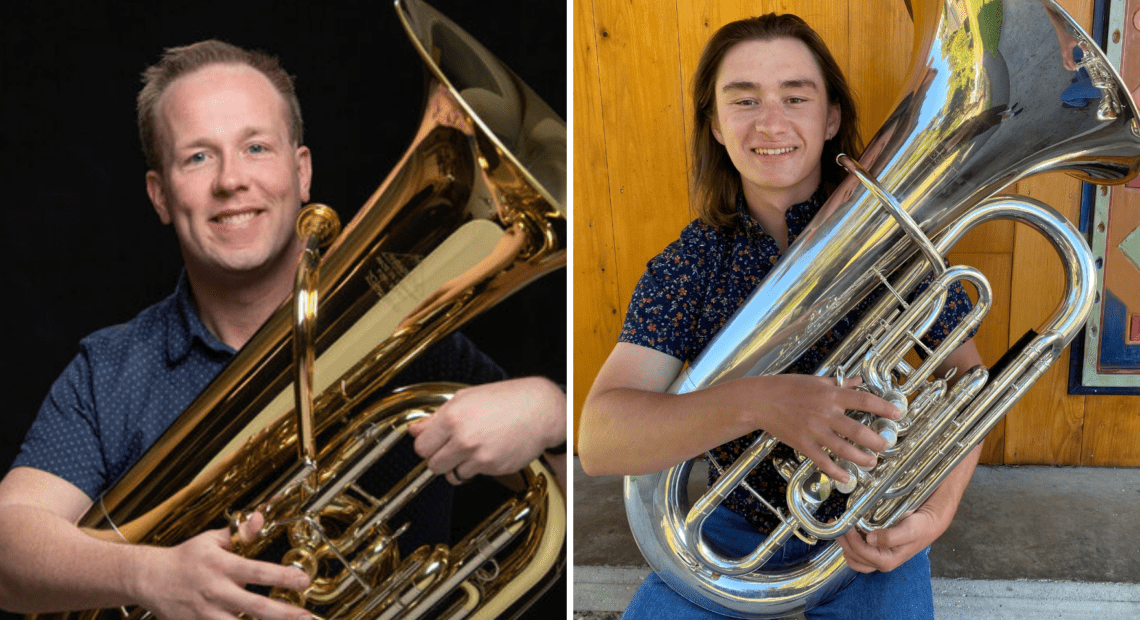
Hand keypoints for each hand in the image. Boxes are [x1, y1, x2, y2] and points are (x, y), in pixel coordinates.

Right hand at [133, 512, 310, 619]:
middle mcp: (216, 591)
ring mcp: (207, 612)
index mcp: (221, 566)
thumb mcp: (212, 540)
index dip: (283, 577)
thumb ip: (240, 534)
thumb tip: (261, 519)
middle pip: (255, 606)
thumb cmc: (184, 558)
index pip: (258, 571)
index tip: (303, 581)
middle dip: (284, 613)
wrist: (149, 578)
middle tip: (307, 617)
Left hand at [407, 377, 564, 483]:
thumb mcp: (466, 398)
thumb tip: (415, 430)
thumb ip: (438, 416)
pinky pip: (473, 475)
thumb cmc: (506, 400)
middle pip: (432, 464)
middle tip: (450, 448)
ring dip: (456, 466)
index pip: (421, 446)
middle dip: (439, 458)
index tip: (432, 443)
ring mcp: (478, 455)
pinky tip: (487, 451)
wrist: (540, 410)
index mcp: (453, 417)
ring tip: (470, 450)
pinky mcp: (492, 468)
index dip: (426, 445)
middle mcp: (463, 438)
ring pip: (451, 475)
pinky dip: (476, 468)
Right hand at [741, 375, 901, 484]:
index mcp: (831, 394)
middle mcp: (825, 413)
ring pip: (843, 449)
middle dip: (876, 441)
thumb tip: (858, 380)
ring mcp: (814, 430)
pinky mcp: (803, 444)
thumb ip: (839, 383)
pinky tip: (846, 476)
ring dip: (861, 458)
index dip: (883, 408)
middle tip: (886, 445)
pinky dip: (836, 471)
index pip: (863, 400)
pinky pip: (823, 461)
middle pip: (858, 431)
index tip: (898, 414)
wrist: (760, 400)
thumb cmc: (787, 387)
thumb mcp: (816, 380)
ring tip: (872, 462)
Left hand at [835, 506, 943, 572]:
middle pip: (854, 556)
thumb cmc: (920, 527)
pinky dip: (851, 544)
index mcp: (887, 561)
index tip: (844, 524)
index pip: (861, 551)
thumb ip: (890, 537)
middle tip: (835, 524)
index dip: (850, 538)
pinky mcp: (877, 551)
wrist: (928, 524)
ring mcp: (878, 558)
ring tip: (839, 528)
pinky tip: (848, 532)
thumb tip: (870, 539)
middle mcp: (881, 562)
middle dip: (842, 541)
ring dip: (844, 544)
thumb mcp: (908, 531)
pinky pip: (859, 552)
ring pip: (854, 556)